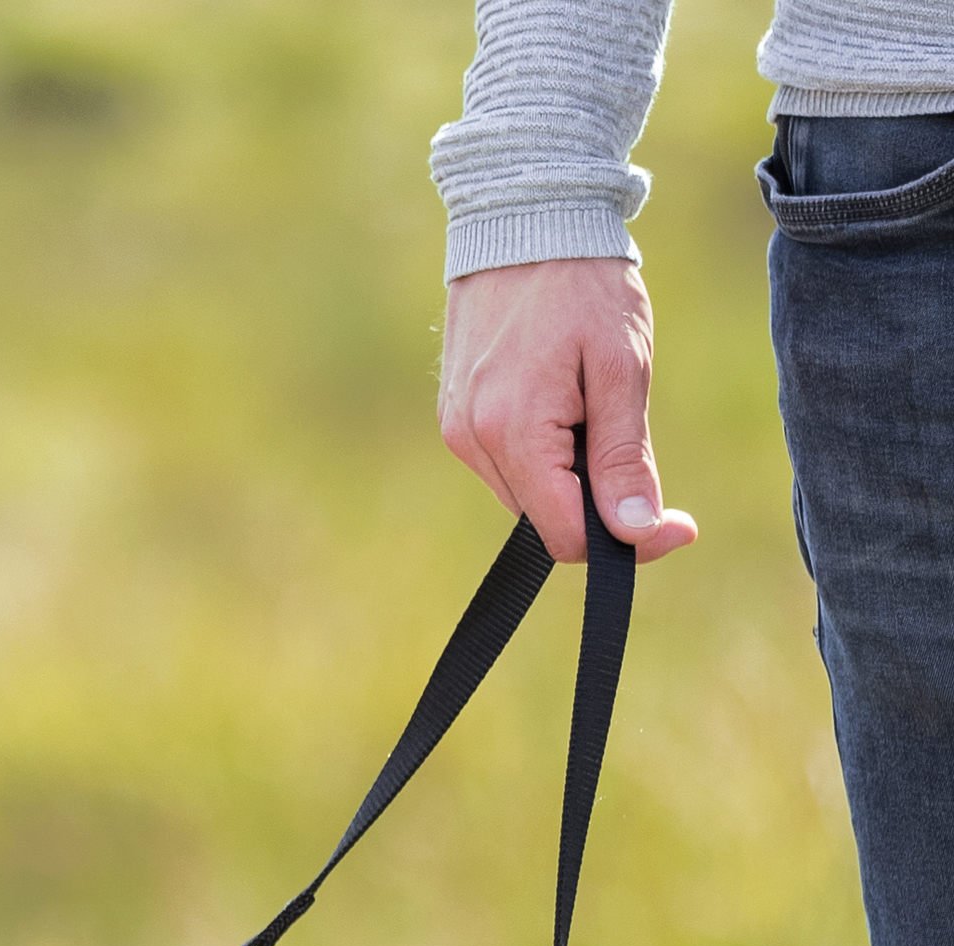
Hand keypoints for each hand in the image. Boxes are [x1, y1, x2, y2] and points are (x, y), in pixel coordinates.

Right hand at [438, 259, 696, 563]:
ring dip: (569, 476)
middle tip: (633, 440)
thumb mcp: (623, 368)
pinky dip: (544, 454)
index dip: (625, 540)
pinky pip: (508, 465)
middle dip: (597, 502)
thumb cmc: (583, 283)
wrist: (525, 218)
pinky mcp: (455, 417)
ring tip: (589, 404)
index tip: (677, 523)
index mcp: (514, 434)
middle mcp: (473, 442)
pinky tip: (561, 401)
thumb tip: (636, 532)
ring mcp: (458, 430)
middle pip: (546, 519)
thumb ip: (625, 458)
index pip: (566, 534)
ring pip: (527, 495)